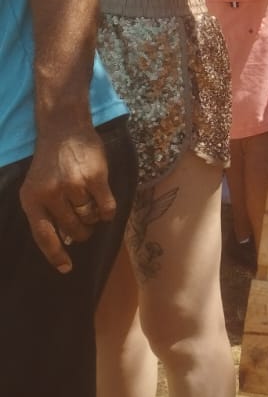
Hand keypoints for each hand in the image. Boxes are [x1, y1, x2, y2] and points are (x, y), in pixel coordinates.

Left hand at [19, 125, 117, 273]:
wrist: (64, 129)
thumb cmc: (51, 162)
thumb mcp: (38, 187)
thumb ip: (47, 212)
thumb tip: (66, 240)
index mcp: (31, 200)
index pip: (43, 236)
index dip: (55, 255)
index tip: (66, 268)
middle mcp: (50, 195)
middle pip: (72, 229)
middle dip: (81, 231)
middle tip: (84, 225)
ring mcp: (73, 186)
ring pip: (89, 219)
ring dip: (93, 217)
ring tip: (90, 204)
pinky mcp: (95, 179)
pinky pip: (106, 208)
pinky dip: (107, 212)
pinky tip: (105, 206)